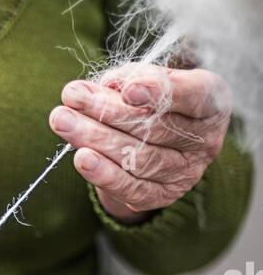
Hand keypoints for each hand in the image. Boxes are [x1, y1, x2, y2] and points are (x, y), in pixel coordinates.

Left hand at [49, 63, 231, 223]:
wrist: (161, 142)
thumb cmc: (154, 100)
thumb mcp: (149, 79)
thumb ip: (131, 79)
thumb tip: (105, 87)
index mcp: (211, 102)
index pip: (191, 95)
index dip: (159, 92)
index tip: (127, 90)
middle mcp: (204, 140)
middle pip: (155, 128)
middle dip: (108, 111)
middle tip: (71, 97)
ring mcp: (186, 172)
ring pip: (140, 158)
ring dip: (96, 139)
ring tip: (63, 121)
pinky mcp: (162, 195)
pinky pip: (132, 188)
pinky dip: (104, 174)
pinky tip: (81, 158)